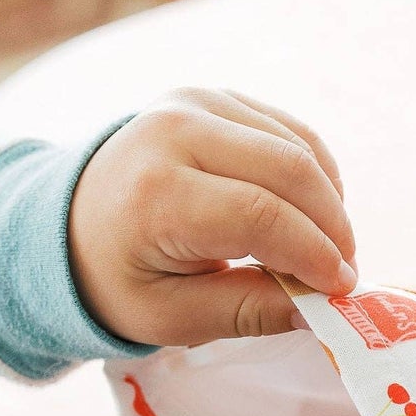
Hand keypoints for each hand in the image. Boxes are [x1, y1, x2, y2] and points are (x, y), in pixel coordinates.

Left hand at [68, 88, 356, 346]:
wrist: (69, 222)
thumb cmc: (120, 279)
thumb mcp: (171, 318)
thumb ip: (247, 311)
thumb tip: (321, 310)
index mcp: (157, 192)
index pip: (259, 215)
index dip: (312, 253)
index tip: (341, 289)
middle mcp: (175, 131)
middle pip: (288, 170)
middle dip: (331, 225)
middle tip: (345, 272)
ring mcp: (194, 103)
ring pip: (295, 145)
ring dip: (327, 199)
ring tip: (330, 249)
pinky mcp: (212, 97)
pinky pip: (284, 129)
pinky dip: (312, 171)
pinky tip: (314, 212)